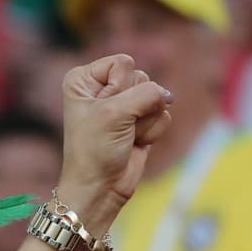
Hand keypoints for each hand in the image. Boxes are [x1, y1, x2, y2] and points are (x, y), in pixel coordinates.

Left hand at [57, 54, 172, 228]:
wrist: (100, 187)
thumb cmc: (95, 150)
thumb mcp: (115, 113)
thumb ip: (147, 92)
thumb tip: (168, 96)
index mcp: (83, 80)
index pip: (122, 62)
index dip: (119, 88)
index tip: (103, 112)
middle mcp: (102, 88)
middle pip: (141, 77)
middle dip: (133, 105)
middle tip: (115, 127)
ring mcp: (123, 104)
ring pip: (155, 96)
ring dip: (143, 121)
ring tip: (123, 137)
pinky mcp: (139, 120)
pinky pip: (162, 114)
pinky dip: (151, 132)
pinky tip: (134, 143)